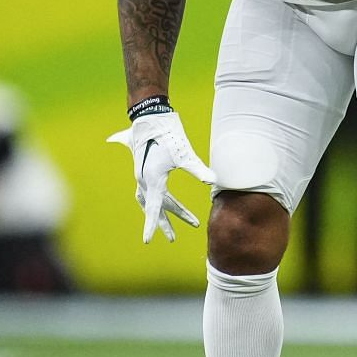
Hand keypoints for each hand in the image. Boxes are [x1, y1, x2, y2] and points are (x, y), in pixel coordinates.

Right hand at [107, 110, 215, 242]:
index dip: (152, 226)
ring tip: (173, 223)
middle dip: (166, 222)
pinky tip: (152, 202)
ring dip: (162, 211)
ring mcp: (142, 174)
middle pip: (156, 206)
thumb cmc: (167, 134)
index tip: (148, 242)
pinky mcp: (143, 167)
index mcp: (153, 179)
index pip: (154, 208)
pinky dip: (152, 199)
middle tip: (174, 238)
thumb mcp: (185, 154)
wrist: (149, 115)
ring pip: (150, 199)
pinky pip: (146, 189)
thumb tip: (214, 181)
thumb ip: (198, 169)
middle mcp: (144, 179)